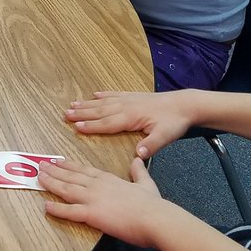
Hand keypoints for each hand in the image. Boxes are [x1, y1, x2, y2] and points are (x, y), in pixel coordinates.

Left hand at [40, 157, 163, 245]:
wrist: (155, 218)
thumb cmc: (152, 204)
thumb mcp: (145, 182)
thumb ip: (139, 171)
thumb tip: (138, 159)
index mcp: (109, 179)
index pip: (84, 170)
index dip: (69, 165)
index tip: (58, 161)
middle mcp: (97, 186)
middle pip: (71, 176)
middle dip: (54, 171)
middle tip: (41, 165)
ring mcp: (93, 199)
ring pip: (66, 189)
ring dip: (51, 183)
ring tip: (39, 178)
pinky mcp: (92, 214)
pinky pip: (70, 211)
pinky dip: (57, 209)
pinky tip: (46, 205)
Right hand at [65, 91, 192, 158]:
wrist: (184, 104)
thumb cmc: (174, 121)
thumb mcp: (165, 136)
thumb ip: (151, 145)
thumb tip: (138, 156)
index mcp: (131, 117)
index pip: (107, 123)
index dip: (91, 126)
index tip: (76, 127)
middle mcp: (126, 106)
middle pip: (100, 110)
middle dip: (82, 113)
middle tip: (66, 114)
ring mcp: (129, 100)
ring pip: (104, 102)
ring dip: (88, 104)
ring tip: (73, 104)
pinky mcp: (134, 97)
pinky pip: (114, 95)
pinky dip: (103, 95)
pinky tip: (95, 94)